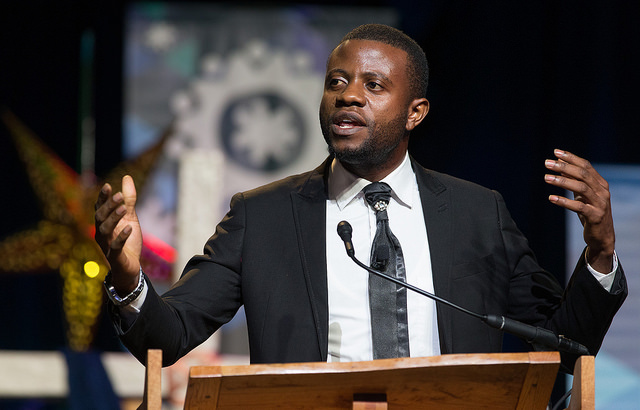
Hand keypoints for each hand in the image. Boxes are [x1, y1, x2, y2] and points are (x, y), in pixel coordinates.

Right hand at [94, 175, 142, 292]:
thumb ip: (128, 200)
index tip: (108, 186)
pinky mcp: (115, 257)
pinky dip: (121, 237)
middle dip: (109, 205)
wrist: (130, 267)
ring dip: (113, 218)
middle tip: (120, 195)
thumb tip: (126, 177)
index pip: (100, 207)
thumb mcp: (130, 218)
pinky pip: (115, 246)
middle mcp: (101, 233)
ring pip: (105, 230)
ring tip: (123, 208)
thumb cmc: (128, 241)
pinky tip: (129, 228)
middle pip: (100, 216)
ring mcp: (106, 245)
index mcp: (104, 223)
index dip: (103, 197)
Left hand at [544, 149, 614, 272]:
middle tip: (547, 163)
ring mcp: (600, 204)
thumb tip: (559, 166)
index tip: (555, 152)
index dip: (571, 158)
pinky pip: (579, 207)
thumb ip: (574, 181)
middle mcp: (602, 191)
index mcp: (600, 184)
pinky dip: (564, 202)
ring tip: (546, 178)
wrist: (602, 236)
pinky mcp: (595, 216)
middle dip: (564, 167)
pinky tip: (551, 198)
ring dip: (562, 182)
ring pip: (581, 188)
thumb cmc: (590, 212)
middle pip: (583, 174)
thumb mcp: (582, 195)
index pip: (586, 166)